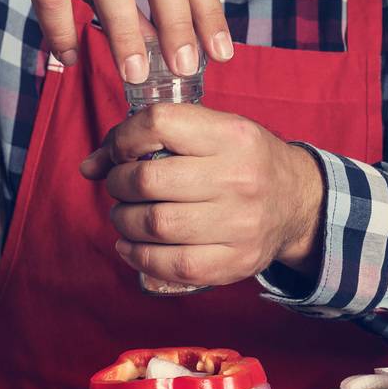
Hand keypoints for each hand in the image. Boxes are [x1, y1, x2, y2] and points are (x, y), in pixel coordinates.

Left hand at [79, 102, 324, 286]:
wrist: (298, 201)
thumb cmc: (243, 160)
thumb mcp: (211, 130)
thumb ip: (152, 137)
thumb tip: (89, 165)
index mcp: (231, 135)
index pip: (159, 123)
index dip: (123, 138)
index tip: (119, 151)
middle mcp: (238, 178)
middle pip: (148, 180)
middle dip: (118, 183)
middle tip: (119, 186)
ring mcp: (239, 224)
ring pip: (154, 224)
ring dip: (123, 220)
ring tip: (126, 214)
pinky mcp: (235, 261)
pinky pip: (171, 265)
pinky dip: (138, 256)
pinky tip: (132, 245)